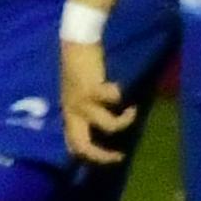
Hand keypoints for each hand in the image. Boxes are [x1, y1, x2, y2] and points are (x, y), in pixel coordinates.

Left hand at [61, 31, 131, 166]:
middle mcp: (71, 111)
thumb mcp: (76, 93)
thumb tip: (100, 125)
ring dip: (123, 121)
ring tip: (131, 111)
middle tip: (120, 155)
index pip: (73, 145)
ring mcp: (80, 100)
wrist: (75, 43)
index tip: (112, 157)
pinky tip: (120, 87)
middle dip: (101, 156)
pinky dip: (119, 95)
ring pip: (106, 125)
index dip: (91, 157)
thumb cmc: (79, 67)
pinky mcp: (90, 87)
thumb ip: (84, 108)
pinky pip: (112, 98)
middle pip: (82, 145)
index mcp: (68, 113)